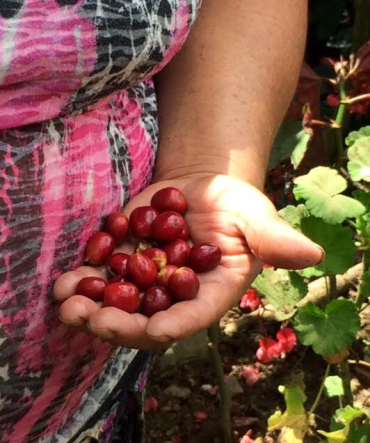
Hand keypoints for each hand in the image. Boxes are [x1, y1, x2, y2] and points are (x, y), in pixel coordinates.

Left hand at [53, 174, 322, 349]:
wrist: (202, 186)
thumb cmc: (236, 204)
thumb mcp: (256, 219)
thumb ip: (276, 240)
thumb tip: (314, 254)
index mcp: (208, 294)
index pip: (192, 317)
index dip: (174, 324)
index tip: (153, 329)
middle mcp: (174, 295)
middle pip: (145, 320)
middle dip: (119, 324)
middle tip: (92, 321)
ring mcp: (145, 280)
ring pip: (115, 304)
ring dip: (89, 308)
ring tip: (66, 304)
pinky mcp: (124, 258)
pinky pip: (101, 277)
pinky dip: (82, 280)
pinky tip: (63, 282)